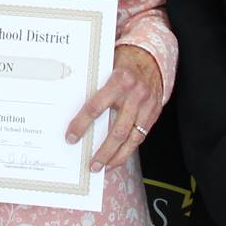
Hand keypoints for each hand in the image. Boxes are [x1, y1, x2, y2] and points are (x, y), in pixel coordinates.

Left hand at [65, 45, 162, 170]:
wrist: (151, 58)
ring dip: (117, 156)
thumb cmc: (123, 63)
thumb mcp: (107, 67)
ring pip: (131, 138)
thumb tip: (70, 107)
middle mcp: (134, 94)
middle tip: (91, 164)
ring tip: (104, 167)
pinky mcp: (154, 113)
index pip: (95, 107)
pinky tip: (118, 158)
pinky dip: (128, 150)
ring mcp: (147, 105)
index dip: (81, 124)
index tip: (71, 138)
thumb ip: (95, 86)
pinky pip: (141, 136)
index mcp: (118, 80)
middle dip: (103, 151)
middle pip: (116, 130)